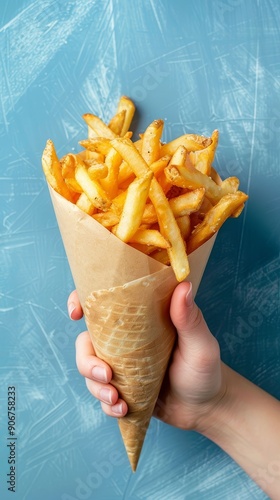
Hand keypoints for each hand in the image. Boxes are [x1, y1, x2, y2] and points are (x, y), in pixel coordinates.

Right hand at [67, 283, 225, 430]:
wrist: (206, 408)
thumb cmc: (206, 369)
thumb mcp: (200, 344)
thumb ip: (190, 319)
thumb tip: (184, 285)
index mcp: (140, 320)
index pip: (103, 303)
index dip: (82, 301)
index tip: (77, 313)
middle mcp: (125, 340)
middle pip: (86, 342)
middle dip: (87, 361)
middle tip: (106, 375)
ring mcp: (121, 365)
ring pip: (89, 371)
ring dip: (96, 387)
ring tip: (117, 400)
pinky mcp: (122, 389)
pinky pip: (100, 395)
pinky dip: (106, 405)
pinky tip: (122, 409)